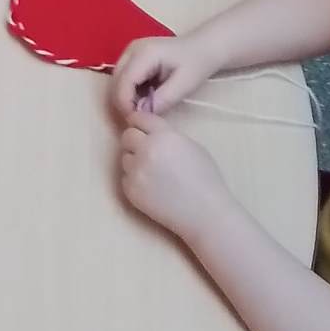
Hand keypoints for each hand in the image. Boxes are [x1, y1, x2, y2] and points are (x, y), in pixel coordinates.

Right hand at [109, 32, 222, 115]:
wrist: (204, 47)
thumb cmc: (197, 64)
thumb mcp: (184, 85)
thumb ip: (163, 99)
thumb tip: (141, 113)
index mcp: (144, 53)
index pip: (124, 81)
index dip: (125, 103)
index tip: (136, 120)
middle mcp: (132, 50)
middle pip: (116, 80)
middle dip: (124, 102)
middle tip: (139, 118)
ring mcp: (130, 52)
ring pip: (117, 80)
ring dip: (126, 97)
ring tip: (143, 109)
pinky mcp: (132, 57)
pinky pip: (124, 78)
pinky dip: (130, 91)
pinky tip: (144, 98)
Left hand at [117, 110, 234, 241]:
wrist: (205, 212)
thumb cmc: (205, 178)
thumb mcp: (192, 146)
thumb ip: (168, 135)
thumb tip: (150, 132)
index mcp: (163, 136)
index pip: (139, 118)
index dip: (140, 122)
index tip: (141, 127)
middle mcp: (146, 150)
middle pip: (127, 136)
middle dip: (135, 141)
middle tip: (147, 150)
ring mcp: (135, 171)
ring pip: (125, 157)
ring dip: (135, 161)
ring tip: (154, 172)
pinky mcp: (130, 190)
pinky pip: (125, 177)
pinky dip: (135, 179)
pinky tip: (152, 187)